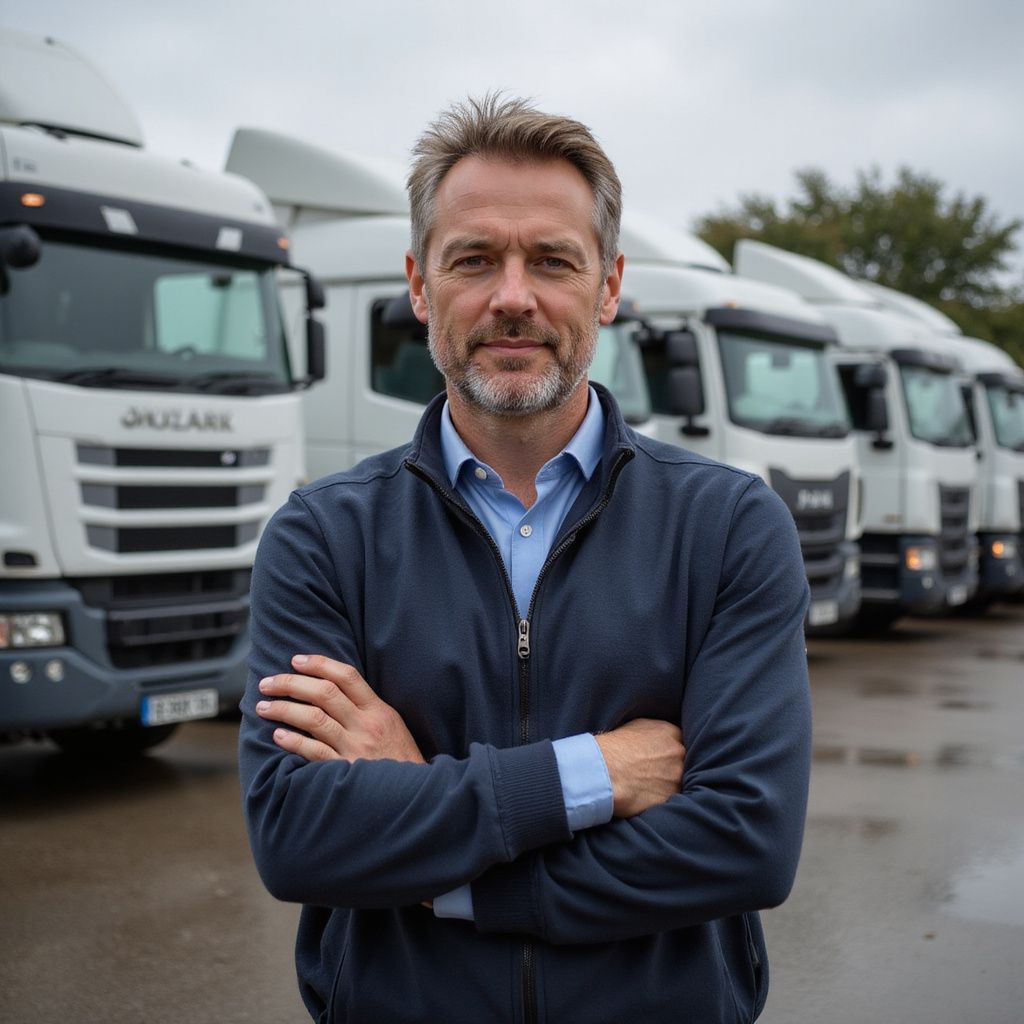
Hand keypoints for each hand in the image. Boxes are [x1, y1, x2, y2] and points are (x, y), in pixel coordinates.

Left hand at [256, 654, 425, 763]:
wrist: (414, 795)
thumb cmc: (398, 759)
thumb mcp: (391, 724)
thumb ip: (365, 707)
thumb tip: (329, 688)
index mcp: (379, 710)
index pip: (347, 676)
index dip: (319, 664)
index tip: (296, 660)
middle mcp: (366, 725)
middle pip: (324, 693)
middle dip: (291, 683)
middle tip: (268, 683)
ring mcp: (355, 748)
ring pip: (314, 718)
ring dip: (284, 709)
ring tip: (263, 707)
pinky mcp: (344, 771)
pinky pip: (314, 751)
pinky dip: (294, 741)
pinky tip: (278, 735)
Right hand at [594, 719, 684, 817]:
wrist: (604, 772)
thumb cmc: (612, 749)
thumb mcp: (635, 726)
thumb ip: (655, 732)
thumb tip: (659, 740)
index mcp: (670, 732)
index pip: (681, 741)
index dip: (670, 751)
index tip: (662, 757)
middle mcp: (678, 752)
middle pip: (683, 761)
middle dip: (672, 767)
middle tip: (654, 772)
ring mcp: (677, 776)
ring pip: (679, 781)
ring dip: (668, 784)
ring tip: (648, 786)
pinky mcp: (671, 797)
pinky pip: (671, 799)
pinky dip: (661, 799)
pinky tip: (646, 796)